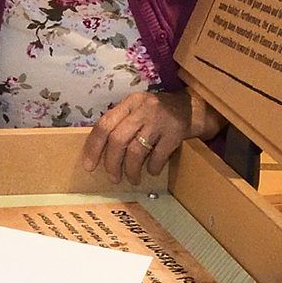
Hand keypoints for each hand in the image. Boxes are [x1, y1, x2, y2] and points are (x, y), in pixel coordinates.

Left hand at [81, 90, 196, 184]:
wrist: (192, 108)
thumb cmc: (159, 113)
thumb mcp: (138, 110)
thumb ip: (121, 124)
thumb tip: (100, 152)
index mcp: (129, 103)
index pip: (104, 124)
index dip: (94, 147)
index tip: (89, 166)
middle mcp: (142, 109)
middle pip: (118, 139)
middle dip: (112, 163)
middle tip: (113, 178)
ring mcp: (159, 120)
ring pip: (135, 150)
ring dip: (131, 170)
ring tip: (132, 179)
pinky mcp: (175, 132)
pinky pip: (157, 156)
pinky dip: (152, 168)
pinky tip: (152, 171)